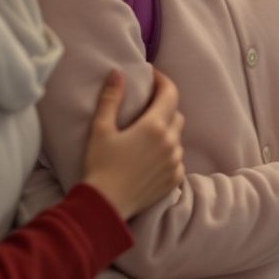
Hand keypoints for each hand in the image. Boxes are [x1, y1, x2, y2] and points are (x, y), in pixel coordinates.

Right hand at [82, 69, 185, 217]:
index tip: (151, 76)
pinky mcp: (174, 179)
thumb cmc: (100, 165)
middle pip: (176, 114)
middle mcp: (171, 143)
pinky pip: (177, 158)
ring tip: (146, 134)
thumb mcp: (101, 129)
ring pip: (177, 137)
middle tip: (146, 106)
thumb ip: (111, 98)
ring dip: (166, 130)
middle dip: (164, 105)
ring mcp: (175, 162)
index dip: (163, 81)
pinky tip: (151, 156)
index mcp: (155, 126)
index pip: (171, 93)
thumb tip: (118, 73)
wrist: (105, 205)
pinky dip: (168, 152)